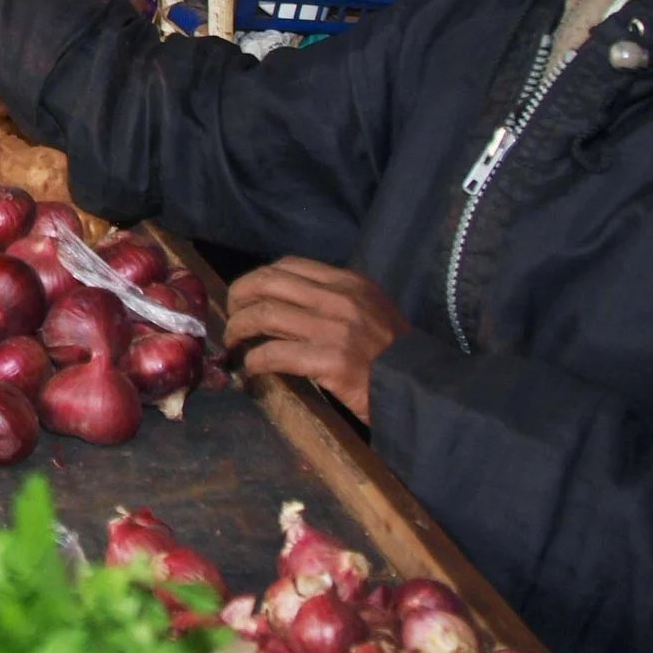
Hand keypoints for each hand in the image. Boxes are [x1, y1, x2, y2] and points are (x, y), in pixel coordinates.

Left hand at [221, 256, 408, 424]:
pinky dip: (253, 362)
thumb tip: (285, 304)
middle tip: (231, 319)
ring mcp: (333, 328)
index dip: (256, 279)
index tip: (245, 297)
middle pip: (267, 282)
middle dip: (238, 298)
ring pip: (264, 315)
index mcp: (347, 282)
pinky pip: (274, 354)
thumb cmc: (393, 353)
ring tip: (233, 345)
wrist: (422, 386)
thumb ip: (333, 300)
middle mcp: (338, 298)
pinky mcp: (329, 360)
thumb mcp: (368, 309)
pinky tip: (251, 371)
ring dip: (238, 330)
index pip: (287, 265)